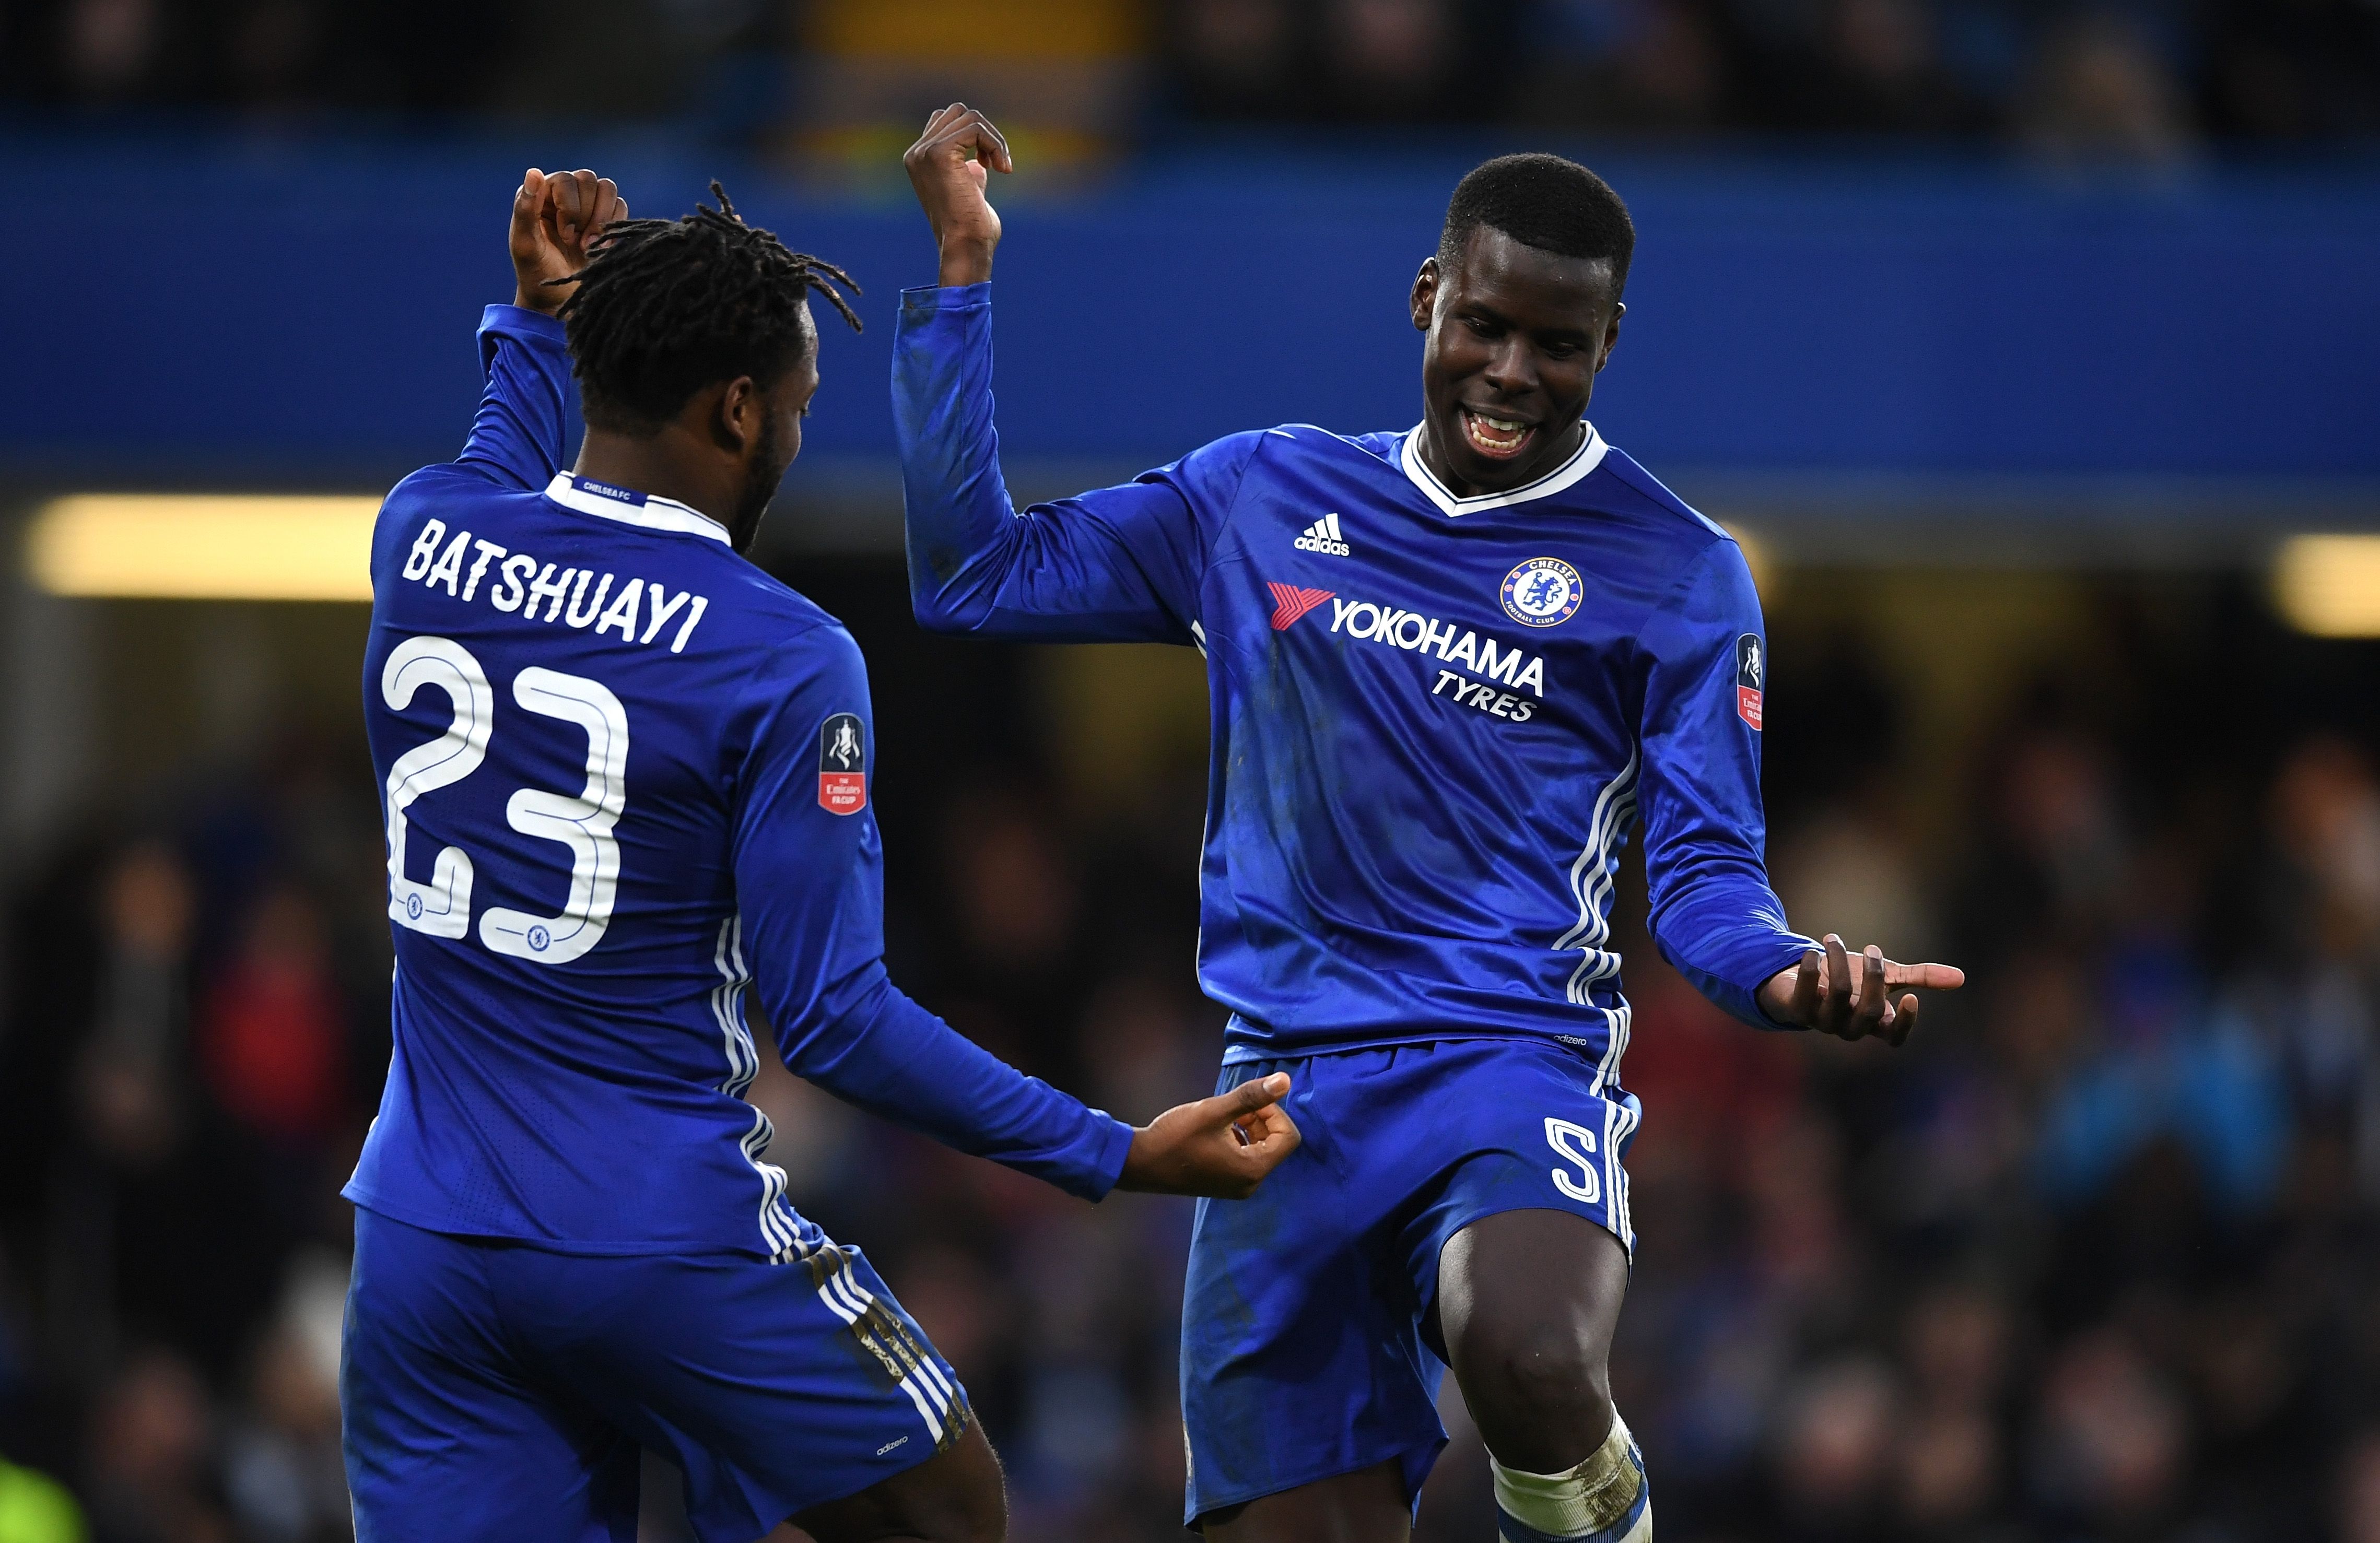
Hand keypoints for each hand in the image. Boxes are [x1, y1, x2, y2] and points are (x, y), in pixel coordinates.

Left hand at [511, 167, 627, 315]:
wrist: (558, 299)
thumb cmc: (536, 272)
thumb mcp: (525, 243)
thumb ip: (525, 209)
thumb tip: (533, 172)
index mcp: (542, 194)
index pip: (565, 179)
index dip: (570, 206)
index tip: (564, 235)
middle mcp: (565, 194)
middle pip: (588, 179)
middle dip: (587, 213)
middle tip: (577, 242)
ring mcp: (588, 206)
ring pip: (608, 189)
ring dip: (603, 219)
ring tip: (590, 246)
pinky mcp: (607, 220)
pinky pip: (621, 207)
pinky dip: (614, 228)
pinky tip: (602, 248)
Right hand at [903, 103, 1009, 287]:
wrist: (966, 246)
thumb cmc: (972, 228)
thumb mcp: (969, 192)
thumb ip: (969, 172)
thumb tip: (979, 162)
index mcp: (919, 160)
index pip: (947, 121)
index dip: (975, 136)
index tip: (990, 164)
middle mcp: (917, 153)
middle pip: (957, 112)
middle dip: (986, 132)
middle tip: (999, 163)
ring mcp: (925, 151)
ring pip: (969, 116)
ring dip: (994, 139)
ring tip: (1003, 166)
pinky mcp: (939, 153)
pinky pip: (975, 128)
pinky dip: (995, 144)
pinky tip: (1003, 168)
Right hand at [1116, 1073, 1301, 1198]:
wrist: (1140, 1164)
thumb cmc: (1175, 1136)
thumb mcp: (1214, 1111)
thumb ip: (1251, 1096)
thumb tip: (1285, 1080)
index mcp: (1252, 1170)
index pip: (1288, 1137)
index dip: (1274, 1112)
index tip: (1249, 1103)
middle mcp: (1250, 1184)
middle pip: (1277, 1143)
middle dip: (1262, 1119)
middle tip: (1236, 1108)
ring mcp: (1238, 1187)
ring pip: (1262, 1149)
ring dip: (1251, 1127)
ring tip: (1224, 1117)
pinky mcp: (1225, 1184)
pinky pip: (1247, 1158)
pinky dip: (1240, 1140)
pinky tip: (1217, 1130)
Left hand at [1757, 934, 1964, 1046]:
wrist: (1800, 981)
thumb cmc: (1850, 980)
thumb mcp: (1887, 976)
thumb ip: (1920, 977)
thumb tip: (1961, 978)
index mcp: (1874, 1022)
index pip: (1894, 1037)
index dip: (1905, 1023)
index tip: (1912, 997)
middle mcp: (1850, 1027)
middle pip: (1870, 1011)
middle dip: (1874, 977)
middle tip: (1871, 950)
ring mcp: (1822, 1021)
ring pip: (1839, 996)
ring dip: (1840, 961)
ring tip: (1832, 937)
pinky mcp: (1797, 1010)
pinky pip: (1805, 995)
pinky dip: (1810, 970)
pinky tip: (1812, 952)